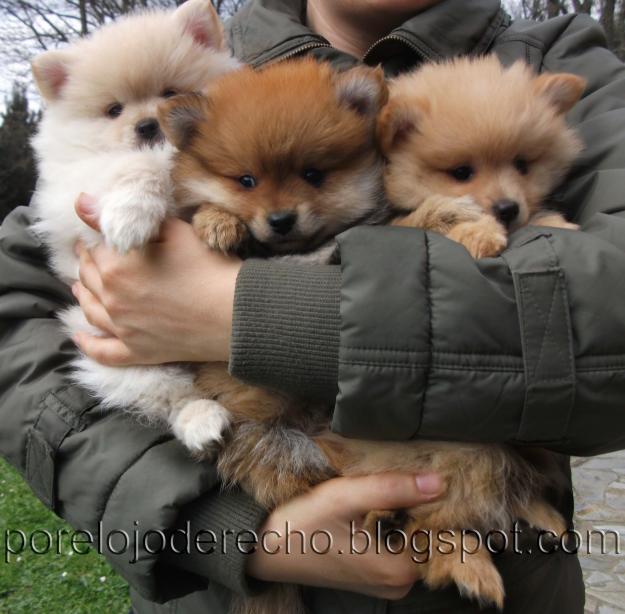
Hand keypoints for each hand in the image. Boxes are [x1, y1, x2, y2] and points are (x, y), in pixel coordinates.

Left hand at [72, 195, 240, 365]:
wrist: (236, 312)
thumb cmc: (209, 267)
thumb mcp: (172, 231)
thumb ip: (125, 218)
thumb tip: (82, 204)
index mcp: (117, 266)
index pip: (96, 248)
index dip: (98, 238)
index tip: (101, 234)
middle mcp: (113, 299)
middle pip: (89, 277)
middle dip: (87, 263)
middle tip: (90, 254)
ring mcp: (124, 329)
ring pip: (90, 310)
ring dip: (82, 295)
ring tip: (80, 286)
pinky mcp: (138, 352)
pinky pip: (104, 352)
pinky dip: (88, 345)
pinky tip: (80, 336)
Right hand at [247, 473, 442, 599]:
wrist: (265, 548)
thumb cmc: (302, 523)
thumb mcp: (344, 497)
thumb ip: (391, 488)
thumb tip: (438, 482)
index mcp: (397, 570)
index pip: (439, 532)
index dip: (433, 502)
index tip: (423, 476)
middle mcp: (397, 585)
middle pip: (426, 535)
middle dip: (417, 506)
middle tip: (398, 477)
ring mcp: (386, 583)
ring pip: (411, 538)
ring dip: (404, 513)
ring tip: (382, 489)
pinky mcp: (373, 576)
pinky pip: (397, 546)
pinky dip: (392, 524)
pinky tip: (375, 506)